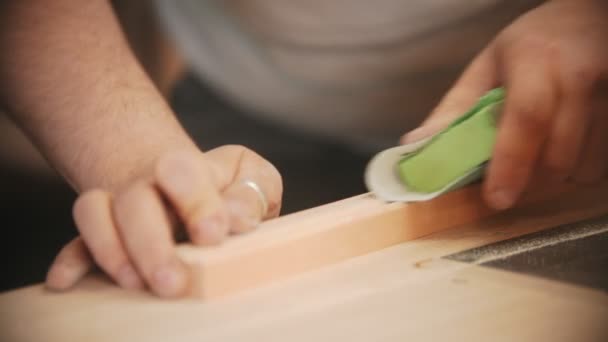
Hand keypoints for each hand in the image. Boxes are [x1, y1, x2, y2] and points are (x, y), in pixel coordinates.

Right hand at [45, 145, 282, 296]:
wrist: (190, 182)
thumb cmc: (232, 186)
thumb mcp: (254, 177)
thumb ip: (252, 192)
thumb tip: (238, 218)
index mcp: (193, 169)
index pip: (184, 171)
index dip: (195, 200)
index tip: (212, 235)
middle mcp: (150, 183)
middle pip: (136, 199)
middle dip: (151, 242)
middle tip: (172, 282)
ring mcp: (123, 205)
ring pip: (96, 211)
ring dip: (111, 249)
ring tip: (135, 284)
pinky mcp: (108, 232)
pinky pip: (79, 240)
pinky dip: (72, 259)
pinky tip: (65, 281)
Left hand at [402, 0, 607, 208]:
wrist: (587, 18)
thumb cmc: (532, 45)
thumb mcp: (486, 67)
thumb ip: (454, 109)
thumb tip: (415, 146)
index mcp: (536, 60)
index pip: (527, 117)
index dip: (511, 163)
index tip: (496, 198)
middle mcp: (579, 74)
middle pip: (560, 152)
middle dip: (532, 183)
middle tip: (510, 187)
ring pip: (588, 164)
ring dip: (560, 177)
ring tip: (541, 157)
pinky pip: (607, 160)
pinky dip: (583, 168)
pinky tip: (567, 149)